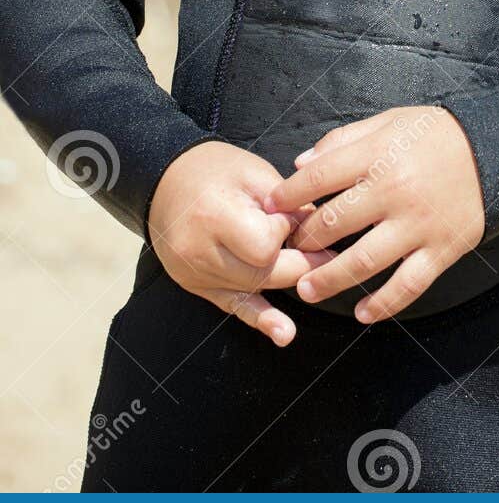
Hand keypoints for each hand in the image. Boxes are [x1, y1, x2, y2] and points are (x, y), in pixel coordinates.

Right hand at [147, 140, 333, 345]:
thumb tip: (320, 225)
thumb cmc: (214, 169)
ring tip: (320, 279)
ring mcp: (196, 274)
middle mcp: (200, 251)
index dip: (287, 233)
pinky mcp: (197, 286)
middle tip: (330, 254)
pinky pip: (233, 307)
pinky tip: (284, 333)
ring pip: (254, 289)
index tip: (293, 217)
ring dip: (286, 281)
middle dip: (300, 263)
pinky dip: (261, 319)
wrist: (166, 181)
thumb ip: (286, 200)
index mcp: (214, 215)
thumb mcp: (253, 171)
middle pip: (263, 272)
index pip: (265, 244)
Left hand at [263, 106, 485, 322]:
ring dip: (330, 280)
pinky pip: (408, 285)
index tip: (270, 208)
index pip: (320, 178)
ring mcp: (419, 225)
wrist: (495, 151)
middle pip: (335, 223)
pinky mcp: (442, 249)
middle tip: (287, 250)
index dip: (288, 195)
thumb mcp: (389, 121)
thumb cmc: (435, 134)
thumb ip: (343, 140)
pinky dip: (384, 304)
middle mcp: (395, 191)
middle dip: (304, 240)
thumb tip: (300, 165)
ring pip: (365, 262)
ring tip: (306, 290)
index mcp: (378, 155)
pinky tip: (363, 314)